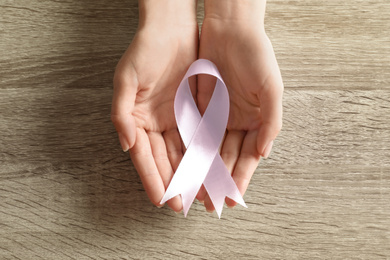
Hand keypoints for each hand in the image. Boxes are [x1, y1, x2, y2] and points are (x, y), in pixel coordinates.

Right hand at [111, 1, 197, 212]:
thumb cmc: (145, 50)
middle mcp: (154, 124)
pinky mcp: (192, 111)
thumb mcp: (126, 78)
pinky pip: (198, 137)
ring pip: (183, 153)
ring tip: (199, 194)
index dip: (152, 178)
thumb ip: (121, 113)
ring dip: (190, 174)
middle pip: (164, 160)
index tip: (161, 200)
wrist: (172, 29)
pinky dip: (203, 154)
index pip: (144, 156)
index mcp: (136, 120)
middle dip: (173, 183)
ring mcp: (174, 119)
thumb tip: (127, 145)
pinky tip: (209, 169)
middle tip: (182, 205)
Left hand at [197, 1, 283, 211]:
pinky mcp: (201, 107)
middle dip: (218, 181)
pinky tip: (185, 166)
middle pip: (227, 158)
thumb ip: (271, 121)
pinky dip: (191, 150)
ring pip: (209, 150)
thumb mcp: (272, 88)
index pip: (248, 157)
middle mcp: (237, 122)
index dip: (240, 179)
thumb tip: (264, 153)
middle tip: (209, 203)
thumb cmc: (257, 55)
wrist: (230, 29)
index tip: (232, 200)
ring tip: (195, 191)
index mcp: (257, 121)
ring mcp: (218, 116)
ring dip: (203, 171)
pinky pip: (195, 133)